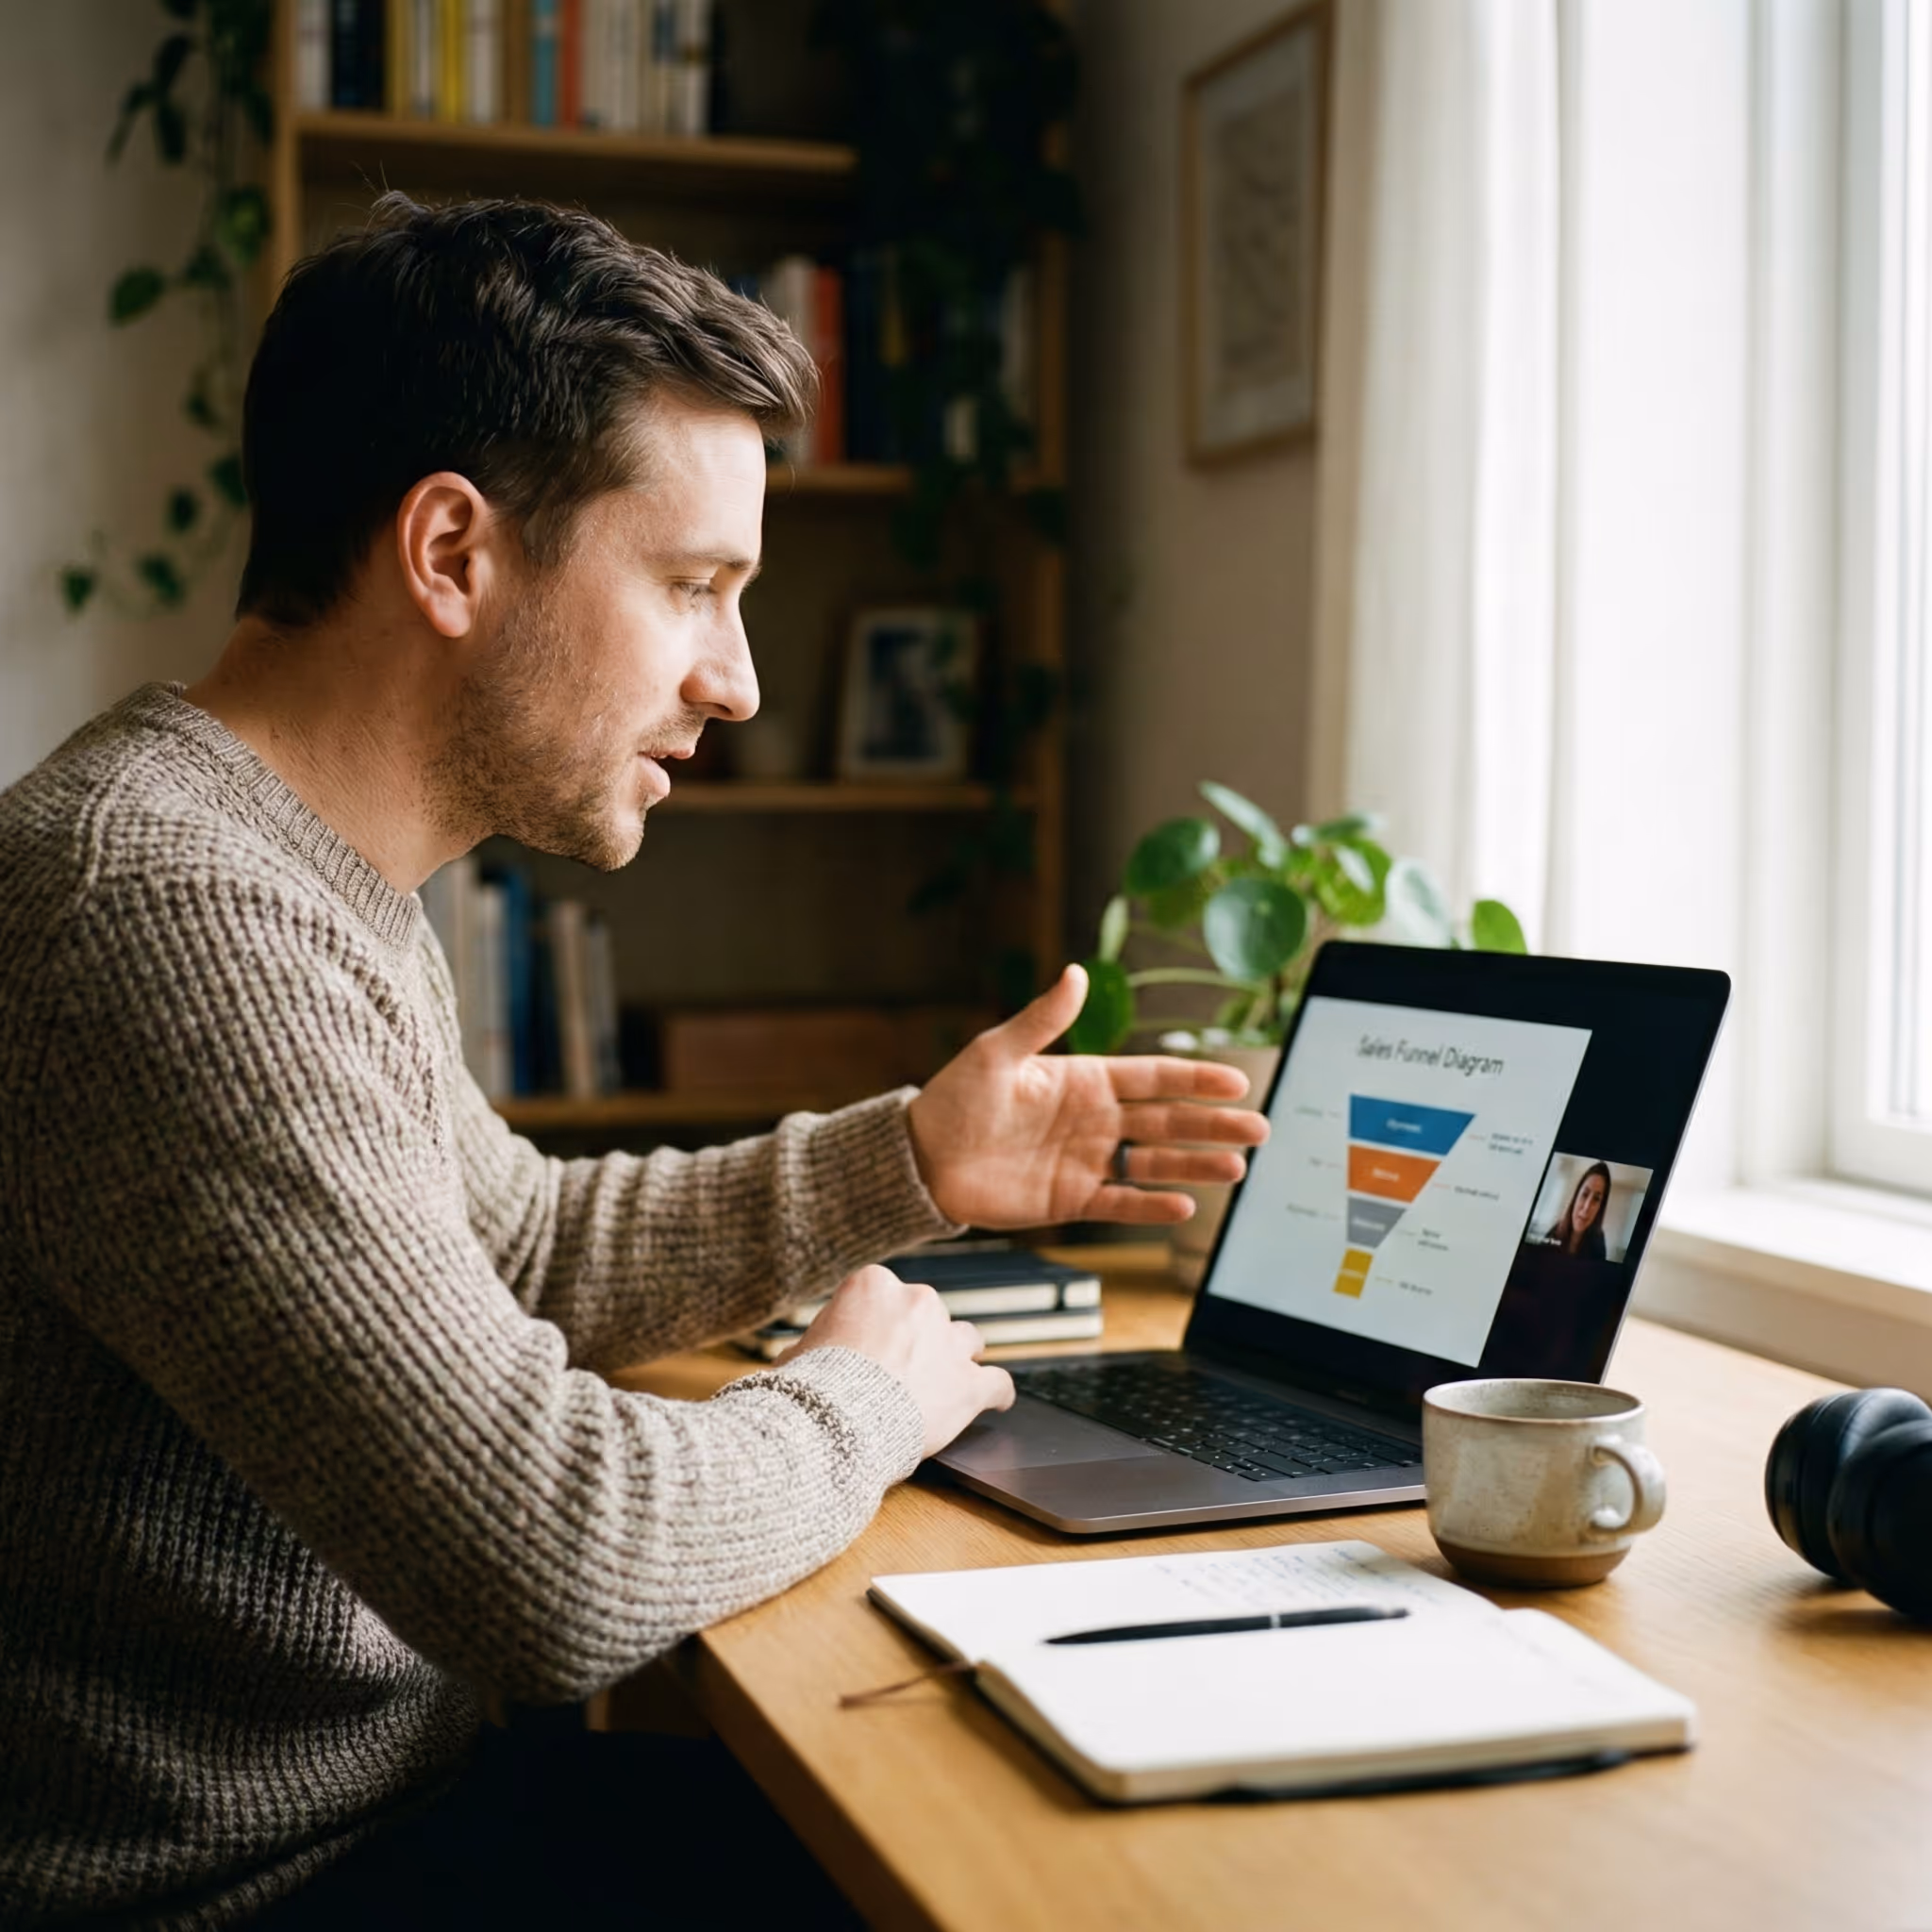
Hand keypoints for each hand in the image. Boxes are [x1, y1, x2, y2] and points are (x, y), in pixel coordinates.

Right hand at [784, 1265, 1014, 1457]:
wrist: (837, 1421)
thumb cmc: (813, 1387)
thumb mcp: (801, 1350)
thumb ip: (818, 1343)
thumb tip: (805, 1356)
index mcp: (874, 1285)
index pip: (885, 1295)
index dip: (879, 1323)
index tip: (872, 1345)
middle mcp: (918, 1302)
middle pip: (928, 1315)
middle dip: (920, 1339)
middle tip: (902, 1370)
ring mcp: (948, 1342)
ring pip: (967, 1340)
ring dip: (957, 1358)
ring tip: (948, 1380)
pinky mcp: (969, 1383)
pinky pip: (997, 1383)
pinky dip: (996, 1393)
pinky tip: (996, 1399)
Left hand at [905, 964, 1269, 1228]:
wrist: (921, 1159)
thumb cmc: (954, 1099)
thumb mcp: (997, 1052)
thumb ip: (1043, 1019)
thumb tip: (1077, 973)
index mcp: (1083, 1080)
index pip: (1152, 1077)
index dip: (1196, 1079)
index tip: (1237, 1081)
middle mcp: (1094, 1121)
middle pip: (1167, 1121)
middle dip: (1213, 1124)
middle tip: (1260, 1129)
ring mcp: (1086, 1162)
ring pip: (1153, 1163)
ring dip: (1195, 1165)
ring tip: (1237, 1168)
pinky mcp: (1070, 1200)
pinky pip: (1119, 1204)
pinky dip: (1151, 1207)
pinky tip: (1185, 1206)